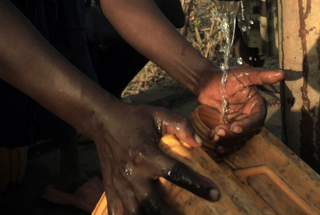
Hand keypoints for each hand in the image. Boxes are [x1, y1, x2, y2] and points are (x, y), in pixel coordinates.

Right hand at [92, 101, 218, 214]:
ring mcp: (120, 187)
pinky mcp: (111, 193)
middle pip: (155, 205)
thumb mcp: (159, 115)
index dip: (198, 185)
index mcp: (146, 154)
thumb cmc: (135, 118)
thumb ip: (181, 125)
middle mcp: (133, 175)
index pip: (177, 173)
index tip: (216, 194)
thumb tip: (199, 144)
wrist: (103, 122)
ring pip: (137, 214)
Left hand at [196, 66, 284, 149]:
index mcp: (257, 105)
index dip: (248, 125)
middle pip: (248, 132)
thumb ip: (262, 75)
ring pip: (239, 139)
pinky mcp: (229, 129)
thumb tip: (282, 74)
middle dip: (234, 134)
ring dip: (227, 140)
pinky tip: (215, 145)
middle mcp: (250, 116)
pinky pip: (230, 141)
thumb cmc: (227, 77)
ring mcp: (239, 124)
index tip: (234, 127)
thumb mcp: (244, 74)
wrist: (208, 83)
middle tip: (220, 131)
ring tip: (215, 135)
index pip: (257, 119)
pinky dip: (224, 145)